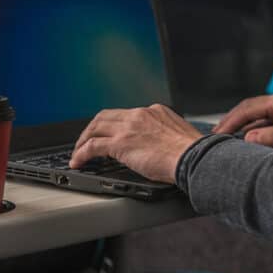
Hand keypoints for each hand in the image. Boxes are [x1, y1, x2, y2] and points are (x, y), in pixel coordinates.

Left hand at [69, 104, 204, 183]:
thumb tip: (159, 148)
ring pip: (95, 127)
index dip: (114, 124)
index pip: (127, 114)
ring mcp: (129, 128)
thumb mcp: (178, 136)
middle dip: (93, 128)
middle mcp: (140, 115)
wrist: (194, 158)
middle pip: (106, 116)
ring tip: (78, 152)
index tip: (110, 133)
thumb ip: (164, 136)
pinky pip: (92, 146)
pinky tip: (78, 161)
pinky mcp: (120, 143)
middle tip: (87, 140)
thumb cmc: (193, 153)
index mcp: (155, 111)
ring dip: (83, 140)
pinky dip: (81, 153)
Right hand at [213, 90, 272, 150]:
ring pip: (257, 116)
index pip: (248, 108)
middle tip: (214, 137)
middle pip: (249, 109)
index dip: (230, 121)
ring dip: (241, 126)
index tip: (216, 135)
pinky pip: (266, 122)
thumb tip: (248, 138)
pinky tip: (247, 141)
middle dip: (231, 122)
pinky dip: (254, 130)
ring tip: (226, 140)